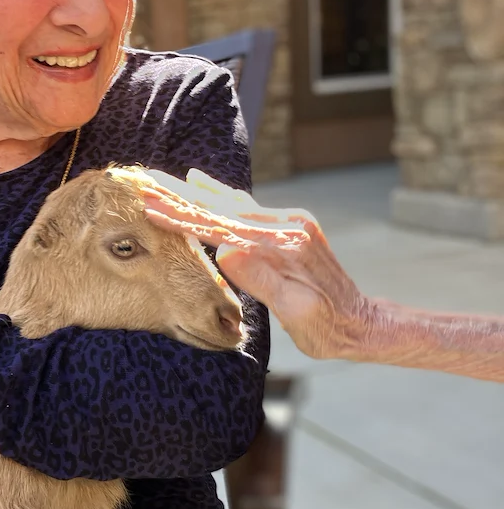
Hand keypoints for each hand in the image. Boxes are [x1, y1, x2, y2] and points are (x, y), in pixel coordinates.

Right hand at [142, 168, 371, 360]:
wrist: (362, 324)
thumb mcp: (296, 313)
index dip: (185, 218)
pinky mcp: (289, 228)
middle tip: (147, 183)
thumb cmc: (328, 328)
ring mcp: (289, 224)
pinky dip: (220, 197)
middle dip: (183, 197)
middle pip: (225, 207)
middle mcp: (288, 226)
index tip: (153, 208)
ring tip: (165, 180)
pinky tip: (203, 184)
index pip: (224, 227)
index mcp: (285, 245)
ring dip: (197, 194)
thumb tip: (225, 250)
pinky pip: (245, 209)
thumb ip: (262, 280)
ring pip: (233, 204)